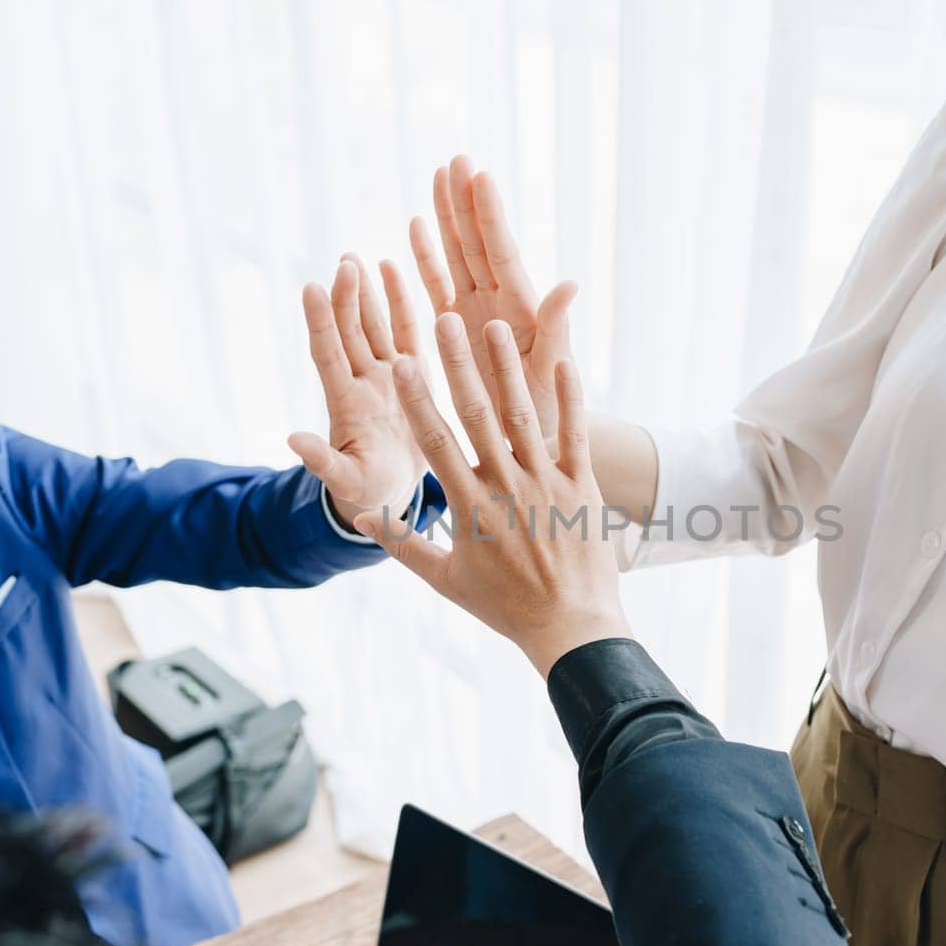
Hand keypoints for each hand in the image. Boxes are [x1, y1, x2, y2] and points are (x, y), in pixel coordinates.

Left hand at [287, 255, 426, 529]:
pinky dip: (400, 303)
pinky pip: (406, 333)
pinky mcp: (411, 375)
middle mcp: (362, 384)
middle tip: (345, 261)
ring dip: (365, 293)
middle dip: (346, 297)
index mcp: (347, 406)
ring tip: (356, 259)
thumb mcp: (345, 482)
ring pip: (374, 327)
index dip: (320, 323)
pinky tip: (392, 270)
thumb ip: (322, 463)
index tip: (310, 288)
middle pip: (350, 333)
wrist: (391, 492)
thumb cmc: (366, 492)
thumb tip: (292, 440)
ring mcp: (385, 377)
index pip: (329, 356)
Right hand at [352, 312, 631, 676]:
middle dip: (458, 365)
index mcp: (469, 506)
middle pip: (477, 415)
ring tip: (497, 327)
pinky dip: (570, 400)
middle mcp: (506, 487)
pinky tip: (564, 363)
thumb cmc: (504, 605)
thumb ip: (402, 545)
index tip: (402, 362)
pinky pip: (576, 436)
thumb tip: (362, 520)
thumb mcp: (446, 580)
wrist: (569, 626)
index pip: (436, 442)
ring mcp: (547, 484)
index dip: (417, 399)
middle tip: (445, 320)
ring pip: (524, 416)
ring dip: (509, 369)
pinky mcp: (582, 487)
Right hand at [410, 155, 578, 442]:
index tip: (480, 175)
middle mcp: (497, 301)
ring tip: (437, 177)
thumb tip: (571, 284)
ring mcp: (475, 310)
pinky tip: (414, 227)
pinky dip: (425, 258)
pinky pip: (436, 285)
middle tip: (456, 160)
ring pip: (456, 255)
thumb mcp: (552, 367)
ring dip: (446, 218)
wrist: (528, 438)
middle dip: (465, 201)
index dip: (489, 214)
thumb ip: (556, 327)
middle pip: (477, 242)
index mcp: (520, 306)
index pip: (500, 251)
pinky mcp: (454, 327)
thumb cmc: (548, 407)